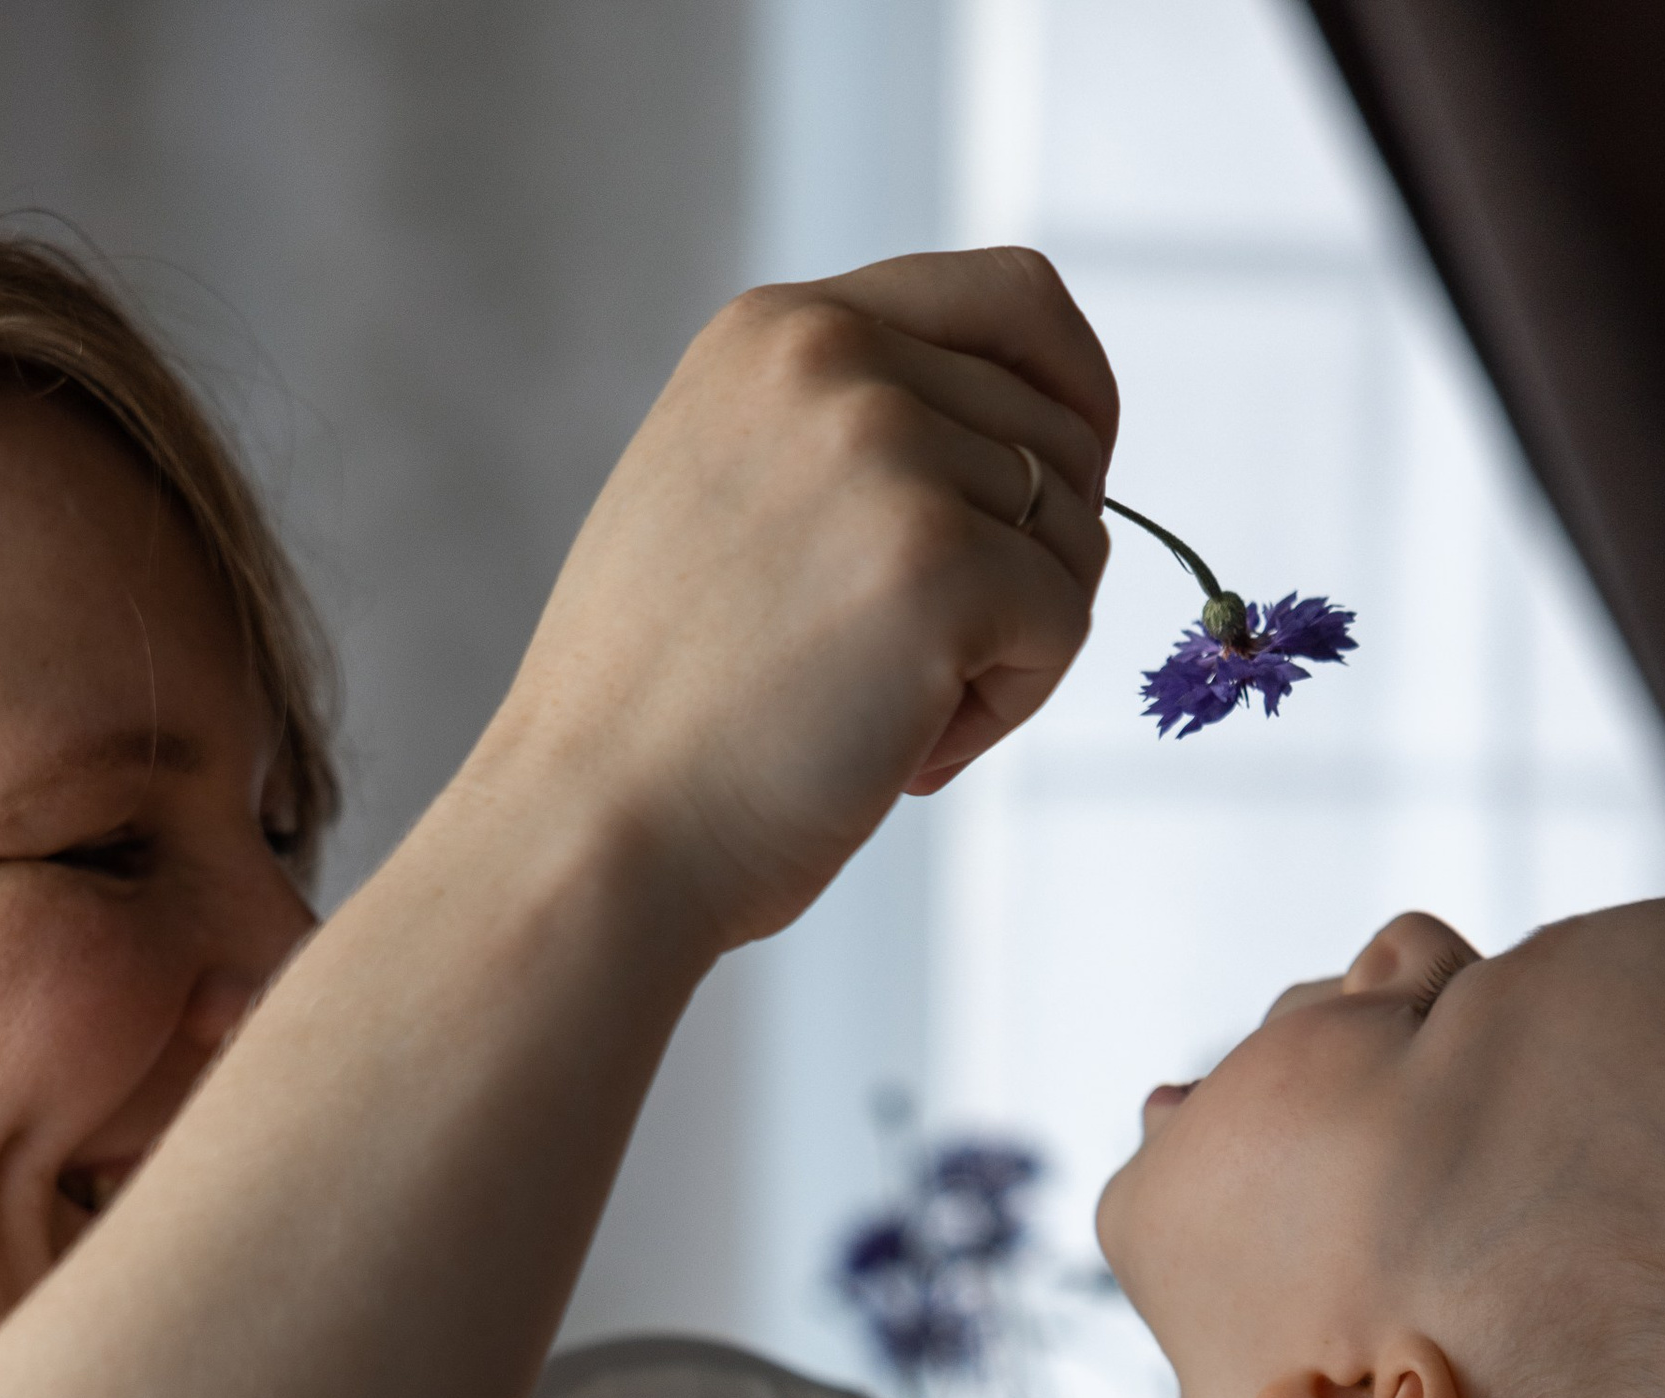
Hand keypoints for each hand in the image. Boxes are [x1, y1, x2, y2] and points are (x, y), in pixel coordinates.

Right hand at [485, 248, 1116, 952]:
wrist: (590, 835)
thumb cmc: (660, 720)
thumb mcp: (729, 503)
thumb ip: (845, 442)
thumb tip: (1025, 449)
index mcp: (775, 331)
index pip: (1008, 296)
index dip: (1074, 391)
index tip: (1074, 484)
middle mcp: (832, 357)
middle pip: (1061, 430)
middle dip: (1030, 564)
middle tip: (925, 674)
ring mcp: (886, 451)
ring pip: (1074, 534)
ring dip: (1011, 649)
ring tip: (888, 720)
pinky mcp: (939, 562)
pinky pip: (1063, 624)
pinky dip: (1007, 710)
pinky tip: (903, 756)